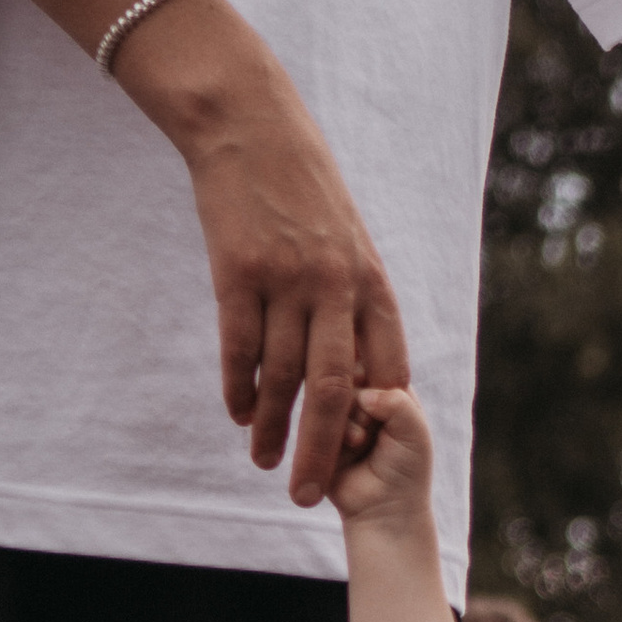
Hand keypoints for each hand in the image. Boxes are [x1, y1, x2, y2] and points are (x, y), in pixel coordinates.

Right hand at [192, 80, 409, 503]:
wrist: (250, 127)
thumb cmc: (301, 187)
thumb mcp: (347, 238)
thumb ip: (352, 297)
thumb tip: (354, 356)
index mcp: (370, 280)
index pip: (385, 366)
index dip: (376, 419)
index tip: (367, 458)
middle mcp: (335, 286)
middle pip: (337, 390)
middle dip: (325, 450)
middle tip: (310, 494)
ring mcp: (286, 279)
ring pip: (282, 376)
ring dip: (272, 426)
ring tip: (263, 460)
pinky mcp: (238, 272)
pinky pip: (239, 346)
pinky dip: (238, 386)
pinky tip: (236, 413)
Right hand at [328, 386, 436, 534]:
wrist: (383, 509)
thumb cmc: (406, 471)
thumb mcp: (414, 431)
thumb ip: (395, 401)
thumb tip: (361, 390)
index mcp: (390, 391)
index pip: (376, 360)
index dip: (376, 377)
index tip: (385, 404)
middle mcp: (363, 399)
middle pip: (348, 373)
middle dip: (361, 401)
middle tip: (373, 426)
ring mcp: (338, 415)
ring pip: (331, 394)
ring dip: (349, 418)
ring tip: (362, 441)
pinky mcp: (317, 431)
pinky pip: (315, 416)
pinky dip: (334, 430)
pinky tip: (351, 446)